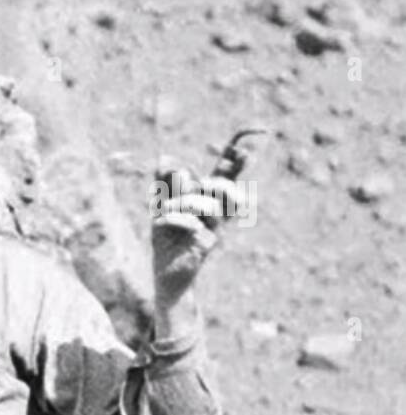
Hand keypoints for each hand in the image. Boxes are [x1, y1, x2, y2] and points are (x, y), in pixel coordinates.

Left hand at [150, 158, 250, 311]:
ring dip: (183, 201)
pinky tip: (158, 222)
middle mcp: (218, 213)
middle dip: (212, 181)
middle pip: (228, 187)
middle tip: (196, 187)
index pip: (230, 173)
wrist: (165, 277)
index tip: (256, 136)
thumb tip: (165, 159)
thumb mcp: (161, 208)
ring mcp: (216, 230)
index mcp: (210, 198)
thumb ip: (164, 185)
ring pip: (210, 204)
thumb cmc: (167, 241)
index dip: (240, 157)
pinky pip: (194, 225)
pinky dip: (173, 219)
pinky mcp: (207, 246)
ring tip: (164, 208)